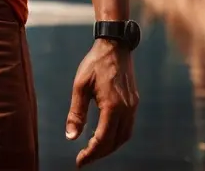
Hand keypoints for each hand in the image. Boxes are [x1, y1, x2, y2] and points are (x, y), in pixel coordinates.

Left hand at [65, 39, 138, 165]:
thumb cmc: (95, 63)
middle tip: (84, 158)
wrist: (115, 45)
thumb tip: (71, 137)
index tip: (79, 162)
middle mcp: (126, 110)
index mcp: (113, 107)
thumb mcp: (80, 86)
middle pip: (114, 143)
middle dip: (99, 153)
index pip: (102, 140)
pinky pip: (127, 128)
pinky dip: (116, 137)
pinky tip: (106, 135)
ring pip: (124, 137)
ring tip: (94, 150)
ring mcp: (132, 107)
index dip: (91, 154)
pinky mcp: (134, 103)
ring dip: (109, 147)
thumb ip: (76, 112)